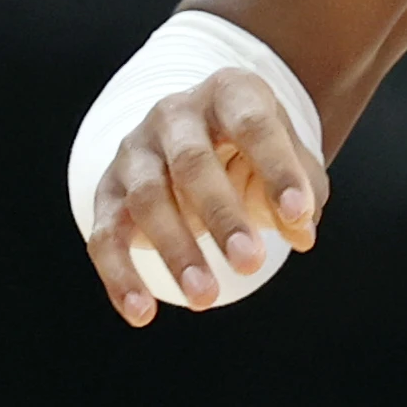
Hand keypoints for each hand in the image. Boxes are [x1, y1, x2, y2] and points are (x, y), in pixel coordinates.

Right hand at [80, 71, 321, 326]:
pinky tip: (141, 314)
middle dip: (221, 216)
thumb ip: (301, 193)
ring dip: (175, 250)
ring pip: (146, 198)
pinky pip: (105, 234)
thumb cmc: (254, 152)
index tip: (298, 215)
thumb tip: (301, 233)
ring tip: (206, 297)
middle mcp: (174, 114)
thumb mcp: (289, 161)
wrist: (200, 138)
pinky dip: (120, 275)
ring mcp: (135, 150)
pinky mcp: (107, 191)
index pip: (253, 125)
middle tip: (250, 264)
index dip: (277, 169)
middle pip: (192, 163)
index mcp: (228, 93)